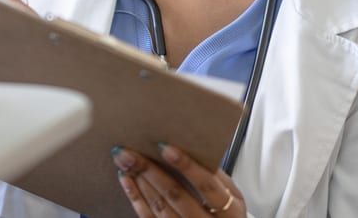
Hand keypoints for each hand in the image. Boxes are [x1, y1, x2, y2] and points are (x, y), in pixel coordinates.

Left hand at [112, 144, 245, 216]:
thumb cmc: (225, 212)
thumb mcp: (232, 194)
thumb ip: (215, 175)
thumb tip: (189, 146)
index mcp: (230, 211)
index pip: (208, 187)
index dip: (187, 167)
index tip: (165, 148)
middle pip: (177, 196)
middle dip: (151, 172)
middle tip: (131, 152)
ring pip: (160, 207)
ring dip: (140, 182)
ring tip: (125, 161)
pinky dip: (135, 198)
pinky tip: (127, 180)